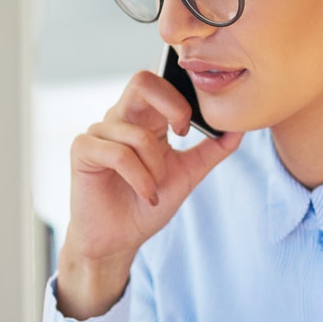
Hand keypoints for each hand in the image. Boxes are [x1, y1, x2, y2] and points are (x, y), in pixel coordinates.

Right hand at [57, 71, 239, 318]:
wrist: (120, 240)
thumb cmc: (147, 205)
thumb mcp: (188, 174)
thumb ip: (212, 150)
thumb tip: (239, 128)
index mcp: (145, 118)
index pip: (159, 81)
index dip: (181, 98)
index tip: (190, 129)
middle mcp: (120, 119)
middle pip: (142, 81)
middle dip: (172, 106)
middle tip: (182, 134)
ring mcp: (99, 133)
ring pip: (137, 134)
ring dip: (155, 168)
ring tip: (155, 189)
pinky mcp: (83, 151)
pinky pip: (117, 153)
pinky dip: (139, 178)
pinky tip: (146, 194)